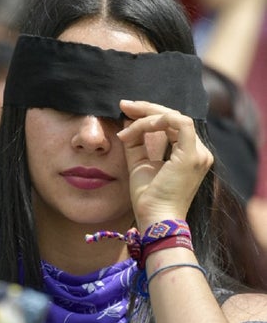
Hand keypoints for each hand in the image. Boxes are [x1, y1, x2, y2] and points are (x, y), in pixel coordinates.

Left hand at [116, 100, 212, 231]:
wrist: (154, 218)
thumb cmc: (147, 197)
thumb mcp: (139, 163)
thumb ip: (137, 142)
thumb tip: (128, 120)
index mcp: (188, 155)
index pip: (171, 124)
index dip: (148, 114)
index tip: (125, 111)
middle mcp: (198, 152)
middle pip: (174, 118)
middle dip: (147, 108)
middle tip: (124, 104)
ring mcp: (199, 153)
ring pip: (174, 117)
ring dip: (147, 115)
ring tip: (126, 118)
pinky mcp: (192, 155)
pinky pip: (179, 123)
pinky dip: (157, 120)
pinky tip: (138, 126)